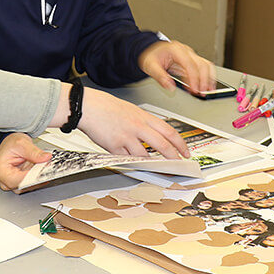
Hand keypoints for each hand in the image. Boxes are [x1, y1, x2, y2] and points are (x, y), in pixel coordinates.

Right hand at [0, 133, 51, 190]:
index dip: (30, 178)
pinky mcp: (21, 182)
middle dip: (36, 178)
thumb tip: (45, 157)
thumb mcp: (21, 143)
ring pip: (28, 186)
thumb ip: (34, 151)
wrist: (9, 145)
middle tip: (47, 170)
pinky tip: (44, 171)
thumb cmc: (9, 145)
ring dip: (38, 179)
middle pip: (23, 186)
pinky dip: (38, 178)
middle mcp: (5, 180)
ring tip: (46, 169)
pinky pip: (31, 184)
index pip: (16, 180)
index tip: (41, 174)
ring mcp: (13, 183)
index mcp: (1, 171)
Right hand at [50, 84, 190, 158]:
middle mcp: (137, 127)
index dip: (180, 143)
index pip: (168, 131)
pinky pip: (127, 159)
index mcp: (143, 117)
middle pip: (162, 145)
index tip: (185, 151)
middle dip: (173, 157)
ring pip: (145, 156)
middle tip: (178, 164)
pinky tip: (134, 164)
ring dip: (152, 163)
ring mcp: (126, 137)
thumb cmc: (105, 106)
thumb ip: (142, 123)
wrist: (88, 106)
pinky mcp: (114, 146)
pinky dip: (132, 163)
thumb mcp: (130, 110)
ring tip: (155, 167)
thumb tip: (152, 136)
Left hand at [139, 40, 215, 93]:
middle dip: (203, 80)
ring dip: (209, 78)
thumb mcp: (150, 66)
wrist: (151, 50)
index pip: (189, 64)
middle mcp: (186, 51)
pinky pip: (205, 66)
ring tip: (207, 91)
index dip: (193, 78)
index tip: (194, 90)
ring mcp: (191, 54)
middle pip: (201, 64)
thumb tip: (170, 87)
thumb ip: (160, 76)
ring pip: (206, 64)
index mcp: (176, 50)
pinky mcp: (193, 59)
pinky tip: (208, 86)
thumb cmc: (151, 56)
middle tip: (201, 93)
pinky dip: (209, 76)